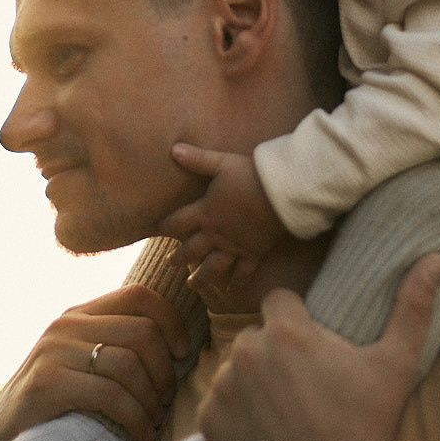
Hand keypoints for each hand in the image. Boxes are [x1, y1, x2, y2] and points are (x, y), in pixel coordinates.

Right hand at [0, 284, 190, 440]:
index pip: (139, 295)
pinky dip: (136, 416)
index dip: (171, 321)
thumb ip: (115, 345)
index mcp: (79, 315)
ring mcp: (53, 352)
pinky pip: (111, 394)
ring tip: (154, 420)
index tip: (182, 353)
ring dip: (152, 398)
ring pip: (129, 363)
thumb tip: (178, 341)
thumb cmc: (58, 408)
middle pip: (142, 330)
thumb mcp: (85, 365)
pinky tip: (142, 433)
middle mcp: (65, 326)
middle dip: (165, 369)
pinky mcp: (47, 384)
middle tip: (167, 399)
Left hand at [162, 145, 289, 292]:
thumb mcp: (222, 163)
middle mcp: (216, 234)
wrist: (282, 193)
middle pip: (191, 250)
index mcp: (205, 212)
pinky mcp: (254, 253)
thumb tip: (173, 149)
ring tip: (192, 286)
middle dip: (179, 258)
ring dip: (201, 278)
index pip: (177, 222)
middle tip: (168, 265)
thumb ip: (197, 159)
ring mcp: (235, 246)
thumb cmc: (251, 175)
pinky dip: (237, 282)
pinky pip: (243, 272)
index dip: (165, 226)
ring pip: (213, 267)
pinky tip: (231, 291)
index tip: (157, 229)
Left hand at [198, 253, 439, 440]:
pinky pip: (217, 409)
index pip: (279, 301)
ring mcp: (224, 389)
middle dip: (274, 356)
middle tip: (303, 390)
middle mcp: (247, 352)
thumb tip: (434, 259)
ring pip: (236, 373)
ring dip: (253, 386)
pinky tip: (264, 437)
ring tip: (285, 416)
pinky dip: (234, 419)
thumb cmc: (368, 427)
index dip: (296, 321)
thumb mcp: (396, 364)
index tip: (312, 349)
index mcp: (286, 330)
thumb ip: (411, 306)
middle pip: (257, 338)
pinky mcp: (209, 424)